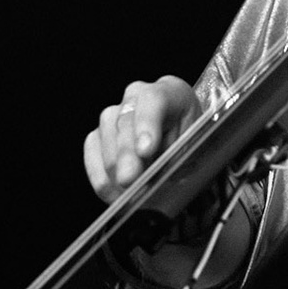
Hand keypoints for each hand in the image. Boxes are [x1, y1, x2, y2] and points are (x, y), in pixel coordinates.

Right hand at [84, 76, 196, 202]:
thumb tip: (161, 178)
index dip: (148, 125)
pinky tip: (118, 196)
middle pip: (125, 123)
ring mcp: (112, 115)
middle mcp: (135, 97)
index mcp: (168, 92)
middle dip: (127, 157)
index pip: (154, 100)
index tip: (146, 150)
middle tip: (130, 182)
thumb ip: (178, 156)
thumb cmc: (189, 139)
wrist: (178, 136)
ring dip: (118, 173)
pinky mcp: (97, 137)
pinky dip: (104, 182)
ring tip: (134, 195)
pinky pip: (93, 160)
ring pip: (107, 143)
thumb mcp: (194, 145)